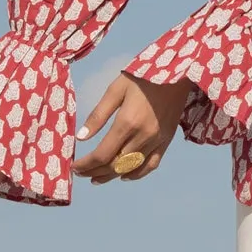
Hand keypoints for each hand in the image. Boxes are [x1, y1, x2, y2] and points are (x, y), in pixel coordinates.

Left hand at [74, 73, 191, 183]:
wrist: (178, 72)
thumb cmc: (143, 77)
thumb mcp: (115, 90)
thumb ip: (98, 116)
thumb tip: (81, 138)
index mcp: (127, 122)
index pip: (102, 154)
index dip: (85, 164)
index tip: (73, 167)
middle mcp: (143, 136)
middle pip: (114, 165)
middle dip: (94, 172)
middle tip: (81, 173)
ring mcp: (157, 141)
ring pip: (131, 168)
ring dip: (111, 176)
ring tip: (96, 178)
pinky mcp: (167, 141)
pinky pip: (151, 165)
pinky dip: (136, 174)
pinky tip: (124, 176)